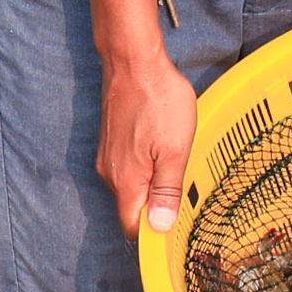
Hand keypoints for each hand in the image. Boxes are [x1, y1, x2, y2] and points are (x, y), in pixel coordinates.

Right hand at [96, 49, 197, 237]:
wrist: (134, 61)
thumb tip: (159, 228)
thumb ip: (167, 191)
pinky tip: (161, 142)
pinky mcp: (111, 140)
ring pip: (132, 184)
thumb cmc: (159, 101)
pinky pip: (128, 165)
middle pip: (133, 206)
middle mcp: (110, 173)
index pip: (133, 227)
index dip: (155, 230)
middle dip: (158, 203)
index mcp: (126, 182)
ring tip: (174, 155)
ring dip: (153, 179)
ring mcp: (107, 155)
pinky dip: (146, 162)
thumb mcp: (175, 150)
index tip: (178, 220)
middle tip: (184, 179)